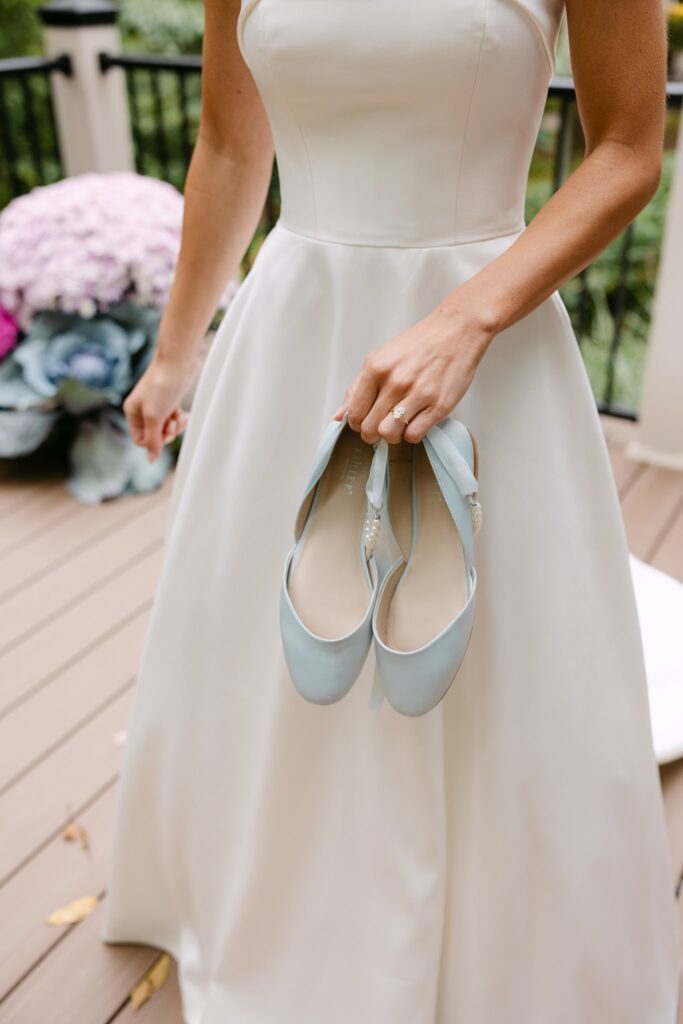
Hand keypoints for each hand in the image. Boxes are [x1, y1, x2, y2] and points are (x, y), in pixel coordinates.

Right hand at [123, 354, 196, 461]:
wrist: (177, 362)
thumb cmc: (162, 387)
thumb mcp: (154, 417)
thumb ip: (153, 440)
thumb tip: (151, 461)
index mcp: (132, 412)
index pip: (141, 440)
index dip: (154, 441)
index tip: (164, 430)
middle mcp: (142, 409)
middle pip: (155, 435)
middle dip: (167, 432)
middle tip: (173, 422)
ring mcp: (156, 405)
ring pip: (166, 428)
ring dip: (175, 426)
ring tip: (180, 417)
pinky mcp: (170, 400)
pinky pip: (174, 418)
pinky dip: (180, 418)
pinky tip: (185, 414)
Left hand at [334, 305, 492, 442]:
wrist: (457, 331)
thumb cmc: (419, 344)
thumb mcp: (381, 357)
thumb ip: (358, 386)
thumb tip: (340, 416)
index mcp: (376, 368)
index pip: (354, 413)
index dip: (356, 424)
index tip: (364, 421)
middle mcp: (395, 382)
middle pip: (369, 428)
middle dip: (372, 433)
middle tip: (381, 425)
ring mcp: (418, 394)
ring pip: (389, 434)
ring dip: (392, 435)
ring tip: (398, 424)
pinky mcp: (439, 406)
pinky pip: (414, 435)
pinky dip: (412, 434)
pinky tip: (415, 421)